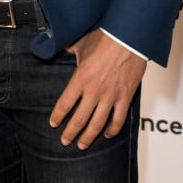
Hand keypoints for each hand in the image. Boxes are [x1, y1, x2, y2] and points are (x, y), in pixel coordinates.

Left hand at [49, 29, 145, 149]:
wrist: (129, 37)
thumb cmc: (105, 37)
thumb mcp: (82, 42)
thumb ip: (69, 49)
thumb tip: (59, 46)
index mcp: (81, 78)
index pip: (64, 104)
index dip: (57, 116)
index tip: (53, 123)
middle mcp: (94, 90)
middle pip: (79, 119)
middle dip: (70, 133)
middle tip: (65, 141)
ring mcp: (110, 96)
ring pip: (97, 124)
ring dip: (88, 137)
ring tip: (82, 145)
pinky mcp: (125, 97)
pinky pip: (118, 120)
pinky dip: (113, 130)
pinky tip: (107, 134)